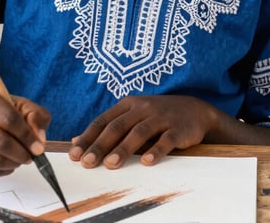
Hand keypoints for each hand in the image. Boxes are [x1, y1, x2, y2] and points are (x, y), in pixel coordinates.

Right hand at [0, 86, 50, 176]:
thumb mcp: (18, 104)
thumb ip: (36, 116)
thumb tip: (40, 138)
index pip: (8, 119)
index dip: (26, 136)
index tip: (38, 148)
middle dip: (20, 153)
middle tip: (30, 157)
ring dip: (12, 164)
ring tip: (19, 160)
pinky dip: (1, 171)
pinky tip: (7, 164)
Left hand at [68, 95, 217, 169]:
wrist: (195, 111)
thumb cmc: (157, 116)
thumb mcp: (132, 116)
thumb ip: (107, 128)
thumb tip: (75, 141)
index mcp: (128, 105)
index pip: (103, 121)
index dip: (88, 137)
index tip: (74, 154)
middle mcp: (142, 108)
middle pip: (117, 127)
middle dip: (100, 145)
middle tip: (87, 162)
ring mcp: (161, 117)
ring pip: (139, 132)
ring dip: (124, 148)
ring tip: (111, 164)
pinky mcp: (178, 128)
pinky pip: (166, 139)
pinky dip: (156, 150)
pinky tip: (147, 162)